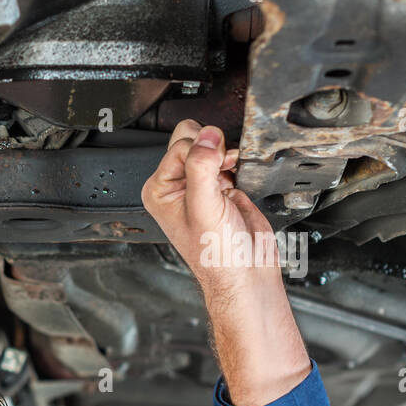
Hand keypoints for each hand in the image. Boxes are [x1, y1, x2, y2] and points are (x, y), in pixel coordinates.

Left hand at [141, 120, 276, 294]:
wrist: (246, 270)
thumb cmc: (217, 253)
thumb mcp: (203, 205)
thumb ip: (201, 166)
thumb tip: (207, 135)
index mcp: (159, 190)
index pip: (179, 145)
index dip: (201, 152)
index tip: (214, 169)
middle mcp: (176, 185)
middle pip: (193, 139)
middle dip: (213, 150)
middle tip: (221, 173)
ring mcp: (200, 184)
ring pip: (212, 146)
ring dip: (226, 157)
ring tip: (228, 181)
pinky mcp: (222, 185)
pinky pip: (230, 157)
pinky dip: (238, 164)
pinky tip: (237, 182)